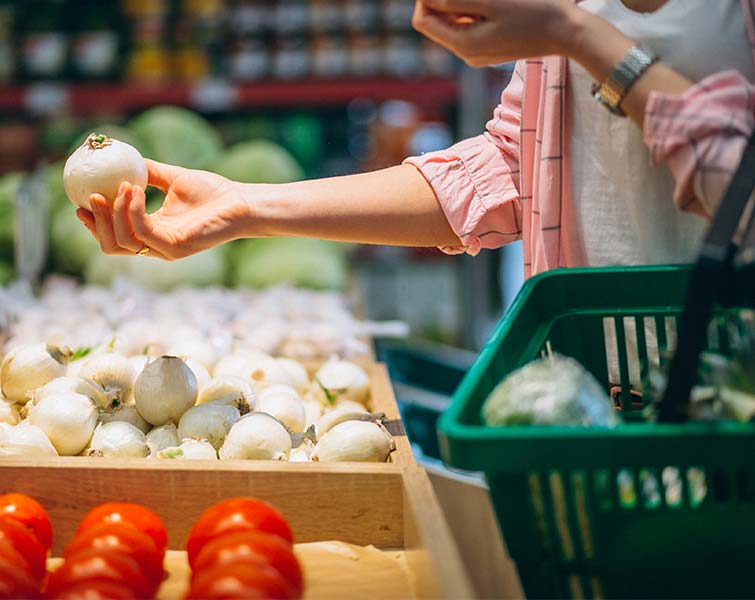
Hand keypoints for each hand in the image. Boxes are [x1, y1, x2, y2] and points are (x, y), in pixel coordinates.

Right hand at [77, 160, 249, 260]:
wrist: (241, 201)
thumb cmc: (214, 192)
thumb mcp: (173, 178)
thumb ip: (149, 172)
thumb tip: (124, 157)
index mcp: (154, 233)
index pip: (115, 236)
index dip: (94, 223)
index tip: (80, 200)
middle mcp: (157, 246)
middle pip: (112, 245)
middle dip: (95, 223)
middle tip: (89, 196)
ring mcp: (165, 249)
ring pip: (122, 241)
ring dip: (114, 212)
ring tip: (120, 186)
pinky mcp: (175, 247)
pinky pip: (142, 230)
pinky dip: (133, 209)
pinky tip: (134, 189)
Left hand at [412, 0, 579, 66]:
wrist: (567, 32)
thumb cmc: (534, 11)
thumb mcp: (491, 1)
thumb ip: (455, 0)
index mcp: (463, 45)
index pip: (423, 20)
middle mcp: (466, 54)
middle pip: (436, 22)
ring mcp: (478, 53)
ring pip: (453, 23)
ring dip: (460, 3)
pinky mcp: (490, 48)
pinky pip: (470, 26)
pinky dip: (473, 9)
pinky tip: (492, 1)